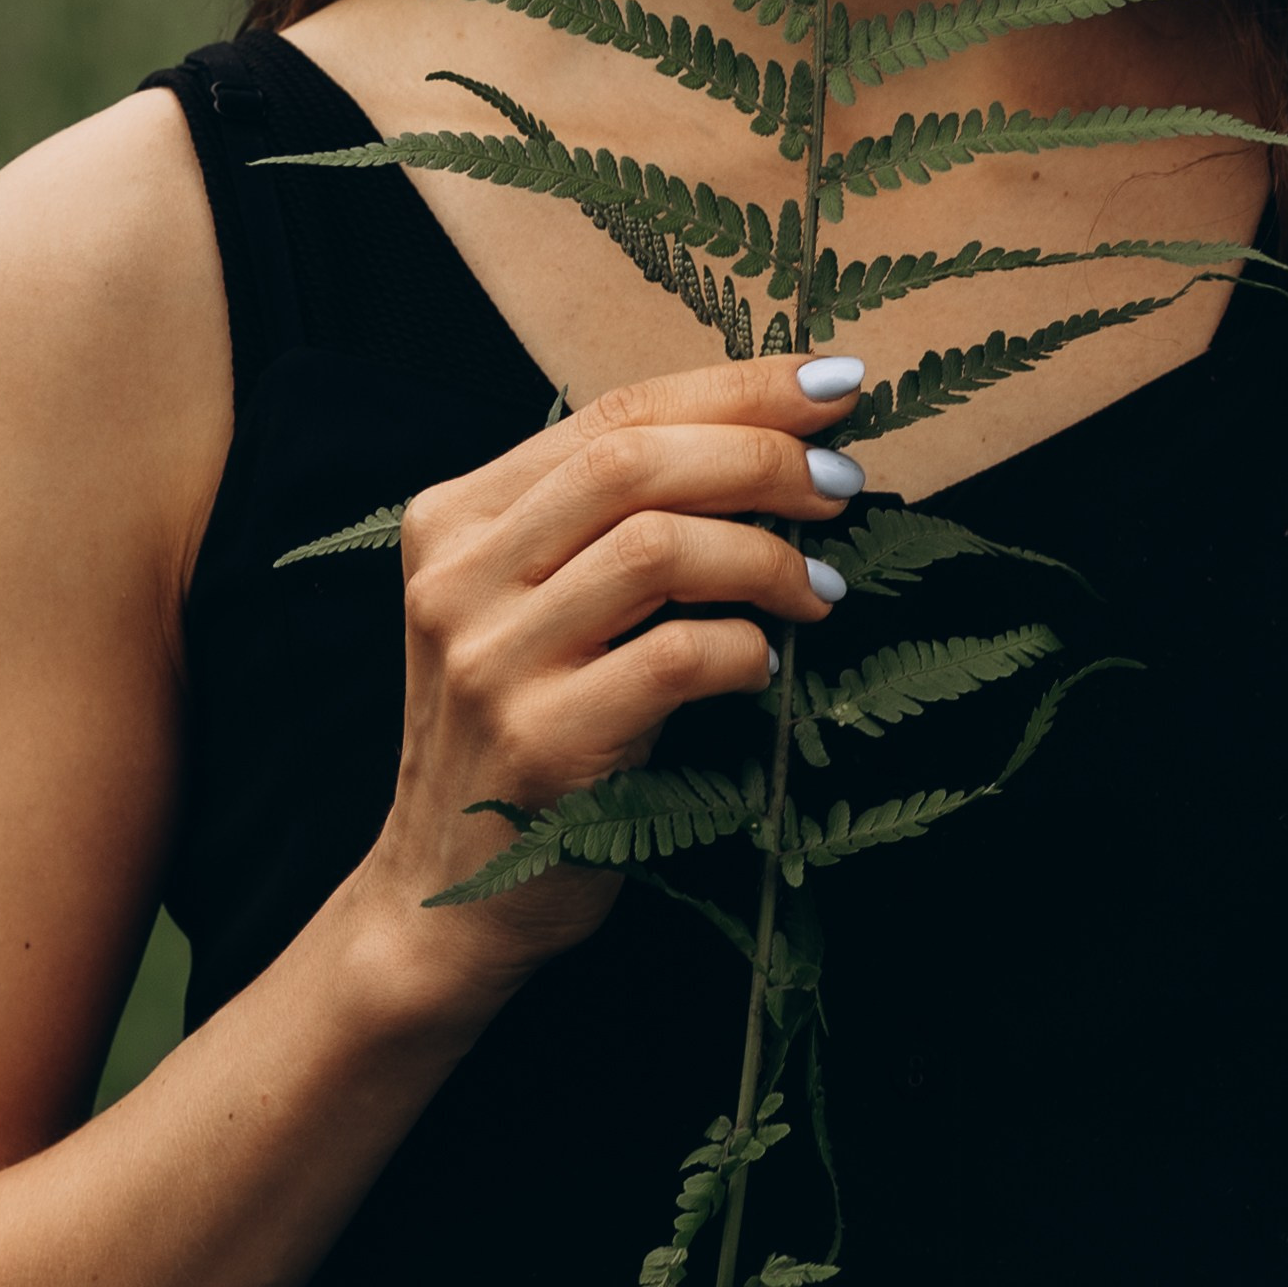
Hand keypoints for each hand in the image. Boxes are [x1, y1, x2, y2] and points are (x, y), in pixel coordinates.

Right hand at [350, 352, 868, 1018]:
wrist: (442, 901)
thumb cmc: (520, 736)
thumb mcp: (530, 609)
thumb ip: (603, 527)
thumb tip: (772, 447)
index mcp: (455, 518)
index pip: (612, 415)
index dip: (735, 389)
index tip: (834, 385)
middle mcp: (460, 575)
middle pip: (634, 462)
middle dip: (762, 457)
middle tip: (844, 484)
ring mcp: (491, 657)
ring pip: (658, 547)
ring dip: (766, 556)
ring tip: (821, 586)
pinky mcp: (540, 740)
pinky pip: (675, 658)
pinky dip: (745, 649)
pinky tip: (766, 665)